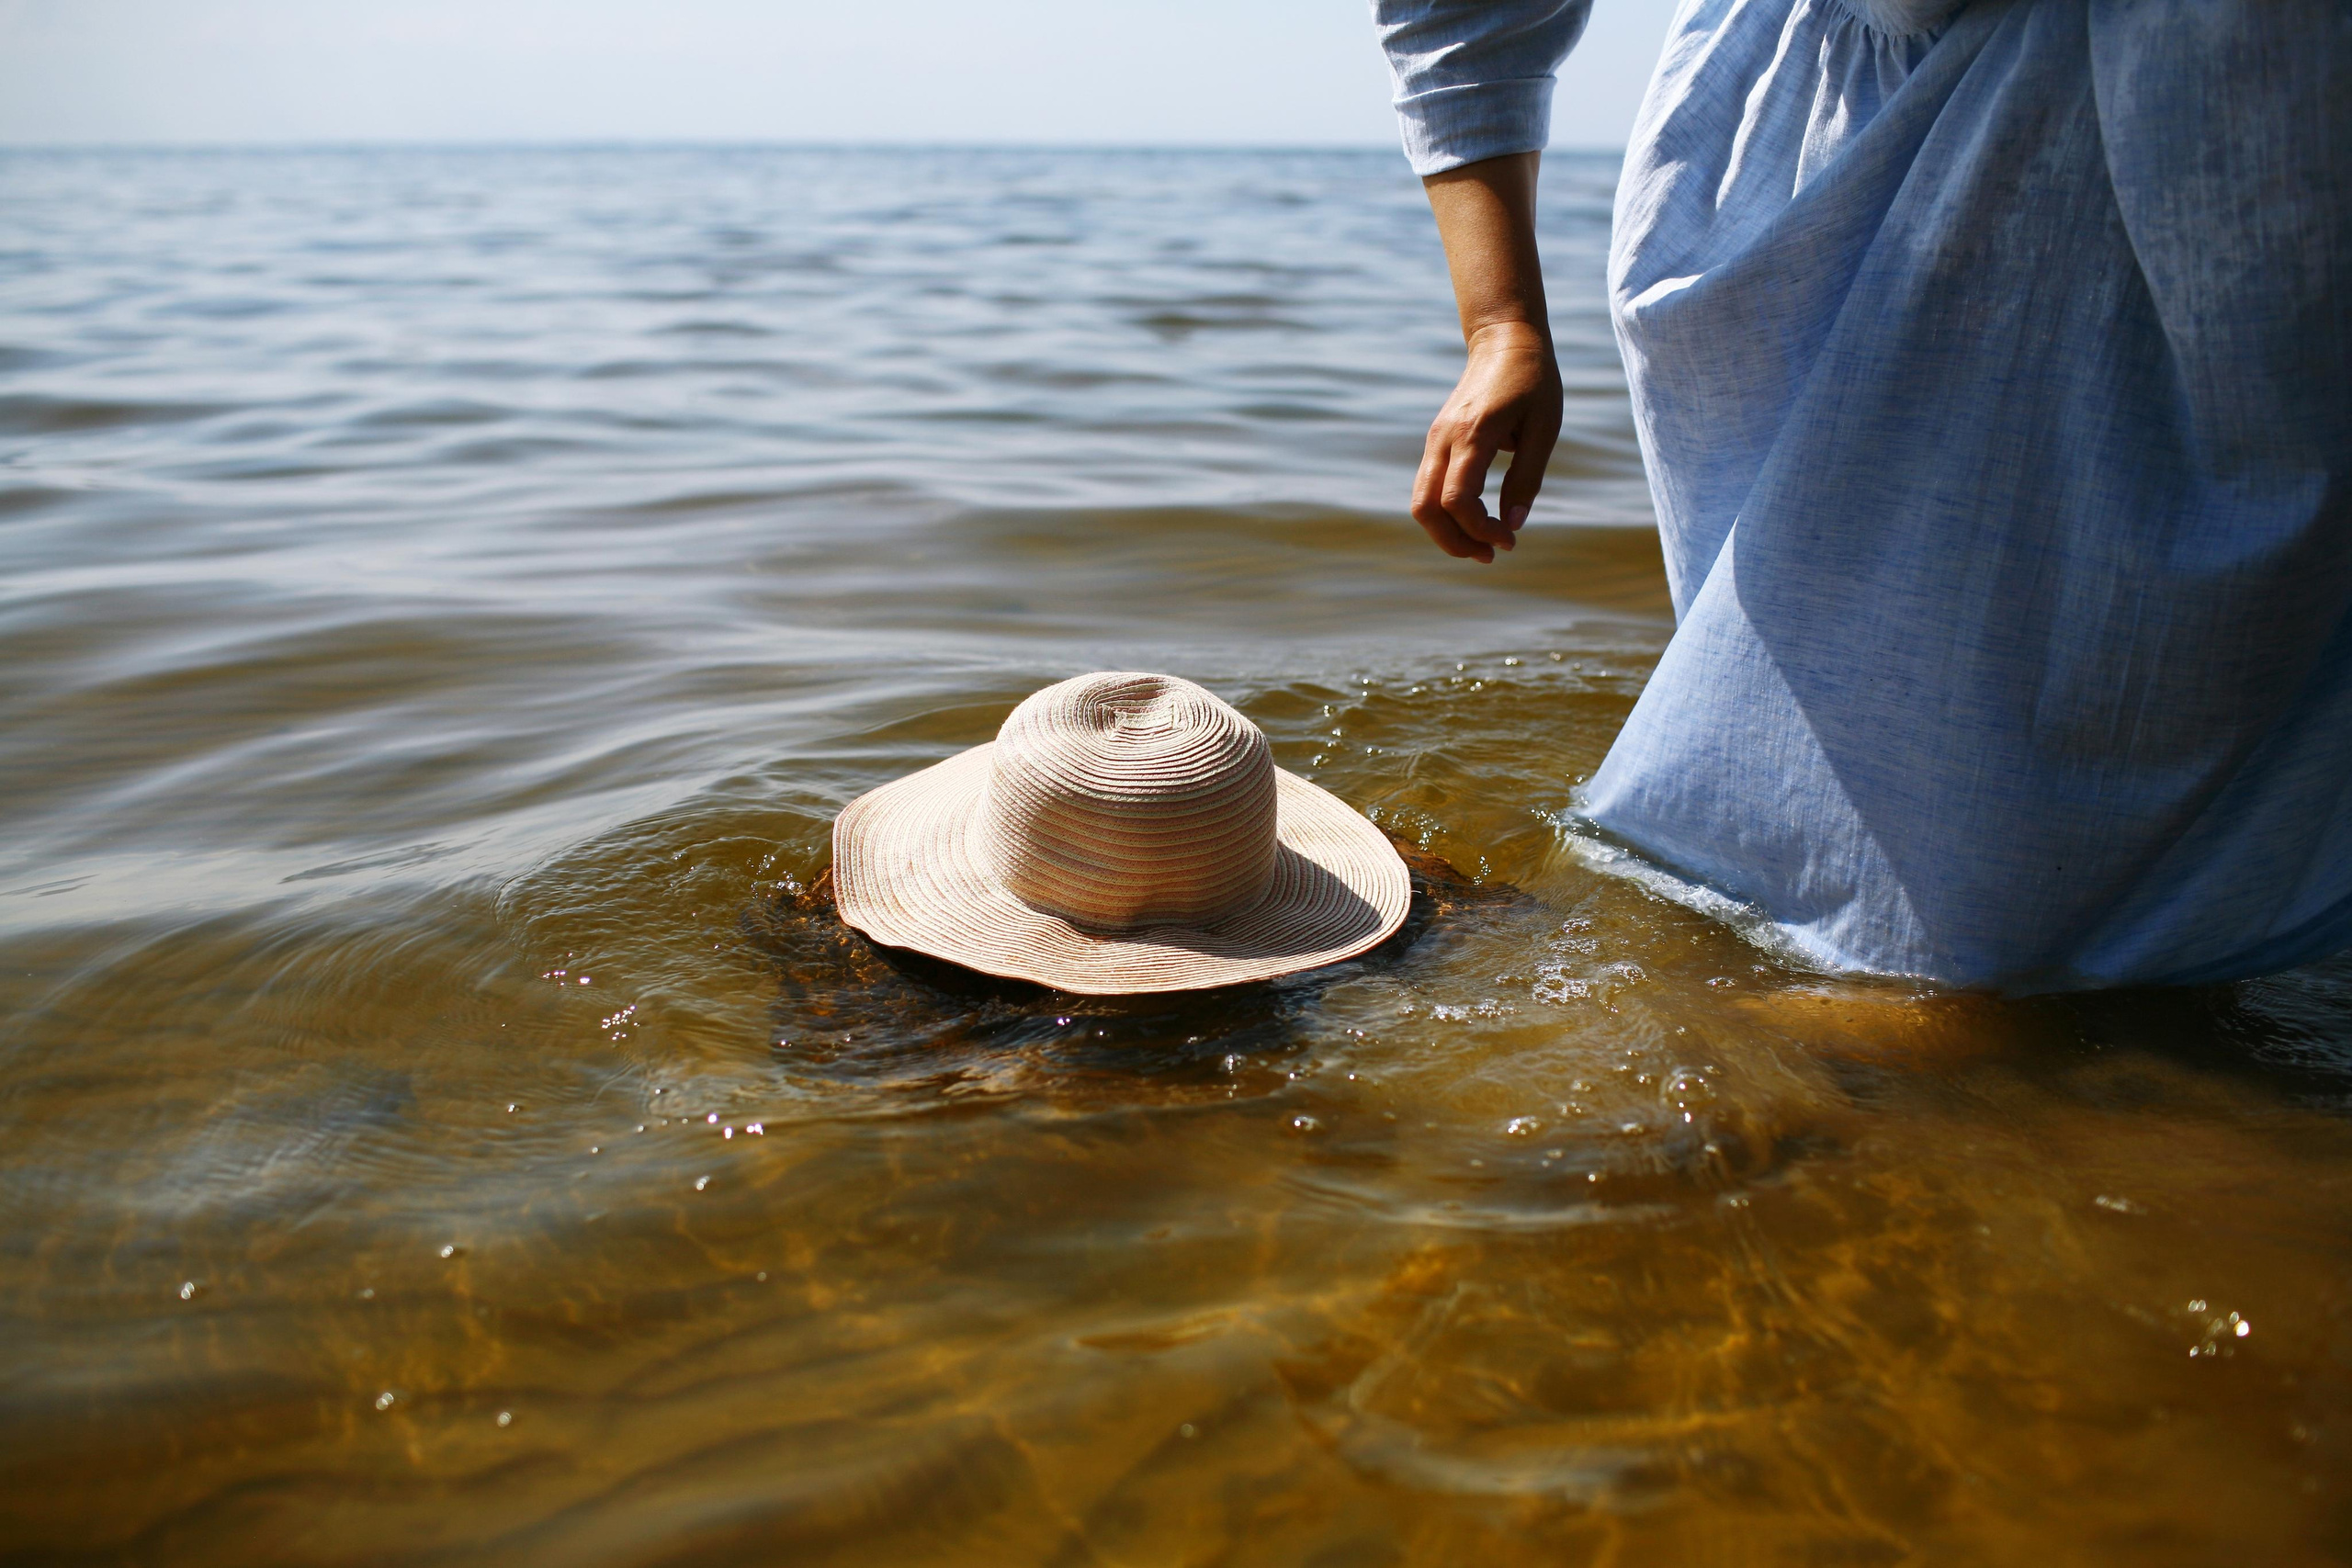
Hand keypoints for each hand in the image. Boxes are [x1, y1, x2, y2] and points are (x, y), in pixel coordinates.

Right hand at [1410, 320, 1561, 562]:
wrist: (1504, 339)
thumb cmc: (1532, 380)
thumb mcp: (1544, 428)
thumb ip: (1527, 478)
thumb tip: (1512, 526)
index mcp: (1473, 433)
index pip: (1458, 500)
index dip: (1481, 530)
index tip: (1509, 540)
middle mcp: (1444, 439)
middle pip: (1426, 509)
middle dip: (1454, 542)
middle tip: (1489, 554)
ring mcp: (1435, 440)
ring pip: (1421, 502)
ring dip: (1446, 532)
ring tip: (1480, 545)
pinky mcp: (1436, 442)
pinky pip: (1428, 487)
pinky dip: (1445, 513)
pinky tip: (1474, 519)